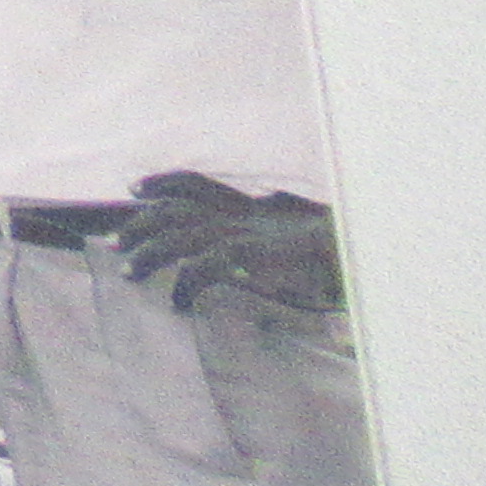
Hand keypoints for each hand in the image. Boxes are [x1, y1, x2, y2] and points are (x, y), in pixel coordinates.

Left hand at [120, 170, 345, 315]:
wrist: (369, 253)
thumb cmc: (343, 254)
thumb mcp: (304, 240)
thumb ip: (278, 234)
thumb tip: (261, 235)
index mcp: (255, 210)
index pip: (198, 185)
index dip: (164, 183)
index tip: (136, 189)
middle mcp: (245, 215)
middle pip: (177, 207)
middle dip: (141, 222)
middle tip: (116, 241)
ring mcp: (247, 231)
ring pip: (181, 233)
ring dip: (150, 251)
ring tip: (130, 271)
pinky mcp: (253, 253)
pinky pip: (203, 265)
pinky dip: (184, 283)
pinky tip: (178, 302)